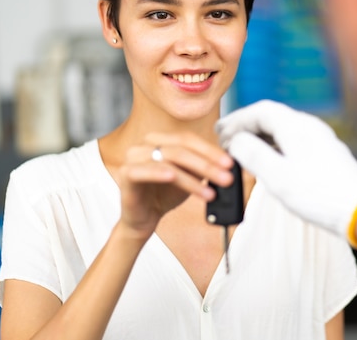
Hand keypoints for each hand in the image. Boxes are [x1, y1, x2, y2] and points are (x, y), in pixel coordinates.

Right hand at [117, 132, 233, 240]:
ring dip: (193, 178)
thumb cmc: (164, 195)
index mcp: (161, 140)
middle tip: (226, 178)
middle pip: (181, 148)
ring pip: (169, 161)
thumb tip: (227, 164)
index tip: (230, 163)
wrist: (143, 219)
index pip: (188, 139)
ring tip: (210, 193)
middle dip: (207, 164)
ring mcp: (134, 157)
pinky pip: (144, 171)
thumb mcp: (190, 178)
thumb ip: (204, 167)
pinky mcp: (126, 173)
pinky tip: (173, 177)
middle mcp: (146, 144)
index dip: (211, 150)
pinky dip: (160, 173)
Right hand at [216, 100, 356, 246]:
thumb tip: (236, 141)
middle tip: (227, 141)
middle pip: (272, 117)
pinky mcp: (325, 154)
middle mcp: (310, 127)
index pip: (261, 110)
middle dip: (247, 127)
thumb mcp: (277, 177)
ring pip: (283, 130)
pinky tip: (268, 162)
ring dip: (260, 137)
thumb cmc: (321, 195)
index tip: (221, 131)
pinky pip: (293, 141)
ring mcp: (319, 139)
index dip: (237, 119)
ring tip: (242, 152)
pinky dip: (274, 146)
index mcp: (297, 126)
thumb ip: (253, 155)